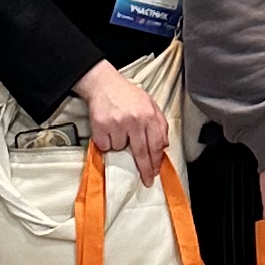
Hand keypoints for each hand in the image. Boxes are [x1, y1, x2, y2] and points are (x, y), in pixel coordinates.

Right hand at [77, 60, 167, 184]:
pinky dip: (107, 143)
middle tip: (146, 180)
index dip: (156, 161)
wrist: (103, 84)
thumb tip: (163, 145)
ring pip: (121, 149)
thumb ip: (160, 124)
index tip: (155, 172)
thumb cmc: (128, 95)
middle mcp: (134, 120)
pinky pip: (106, 146)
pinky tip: (109, 130)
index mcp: (149, 114)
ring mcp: (117, 124)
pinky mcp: (101, 127)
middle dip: (144, 169)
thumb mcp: (150, 104)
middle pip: (141, 152)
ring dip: (120, 146)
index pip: (155, 144)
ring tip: (119, 130)